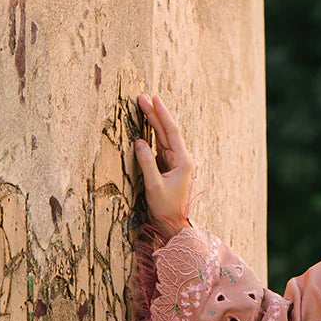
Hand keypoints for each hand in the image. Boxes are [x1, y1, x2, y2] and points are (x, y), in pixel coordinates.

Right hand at [133, 92, 192, 238]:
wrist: (172, 223)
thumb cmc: (165, 207)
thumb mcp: (154, 186)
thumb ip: (147, 163)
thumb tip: (138, 142)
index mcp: (182, 161)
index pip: (172, 132)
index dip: (162, 114)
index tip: (154, 99)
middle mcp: (180, 159)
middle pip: (167, 131)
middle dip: (155, 114)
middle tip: (142, 97)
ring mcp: (174, 162)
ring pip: (162, 137)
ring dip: (153, 122)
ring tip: (142, 106)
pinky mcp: (166, 167)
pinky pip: (158, 146)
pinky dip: (151, 134)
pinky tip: (145, 124)